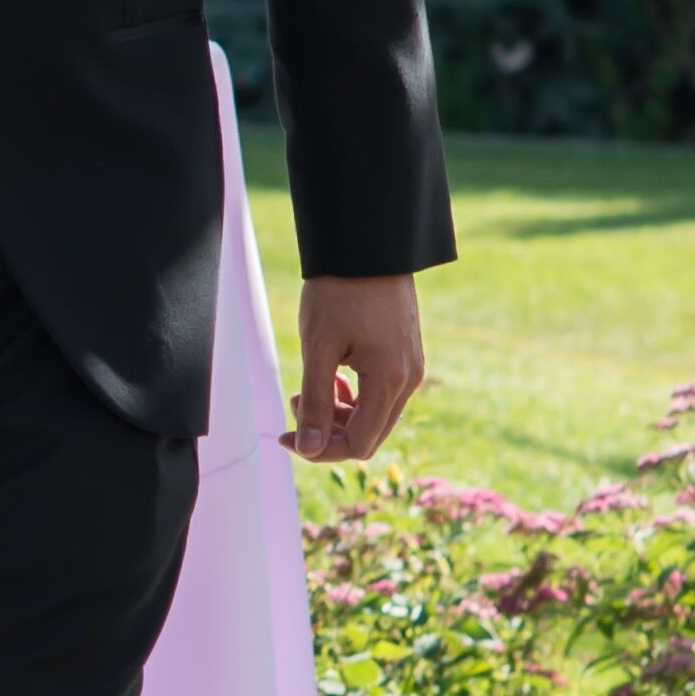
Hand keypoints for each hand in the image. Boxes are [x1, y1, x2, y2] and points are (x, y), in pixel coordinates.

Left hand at [288, 276, 425, 462]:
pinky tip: (330, 376)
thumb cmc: (338, 292)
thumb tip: (307, 449)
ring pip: (374, 415)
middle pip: (368, 434)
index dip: (319, 449)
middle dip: (327, 431)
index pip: (358, 444)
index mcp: (390, 380)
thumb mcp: (318, 348)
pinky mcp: (404, 356)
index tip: (284, 436)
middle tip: (294, 404)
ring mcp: (410, 368)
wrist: (365, 245)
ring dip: (338, 413)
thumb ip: (315, 402)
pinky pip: (380, 394)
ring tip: (305, 390)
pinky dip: (353, 396)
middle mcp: (408, 380)